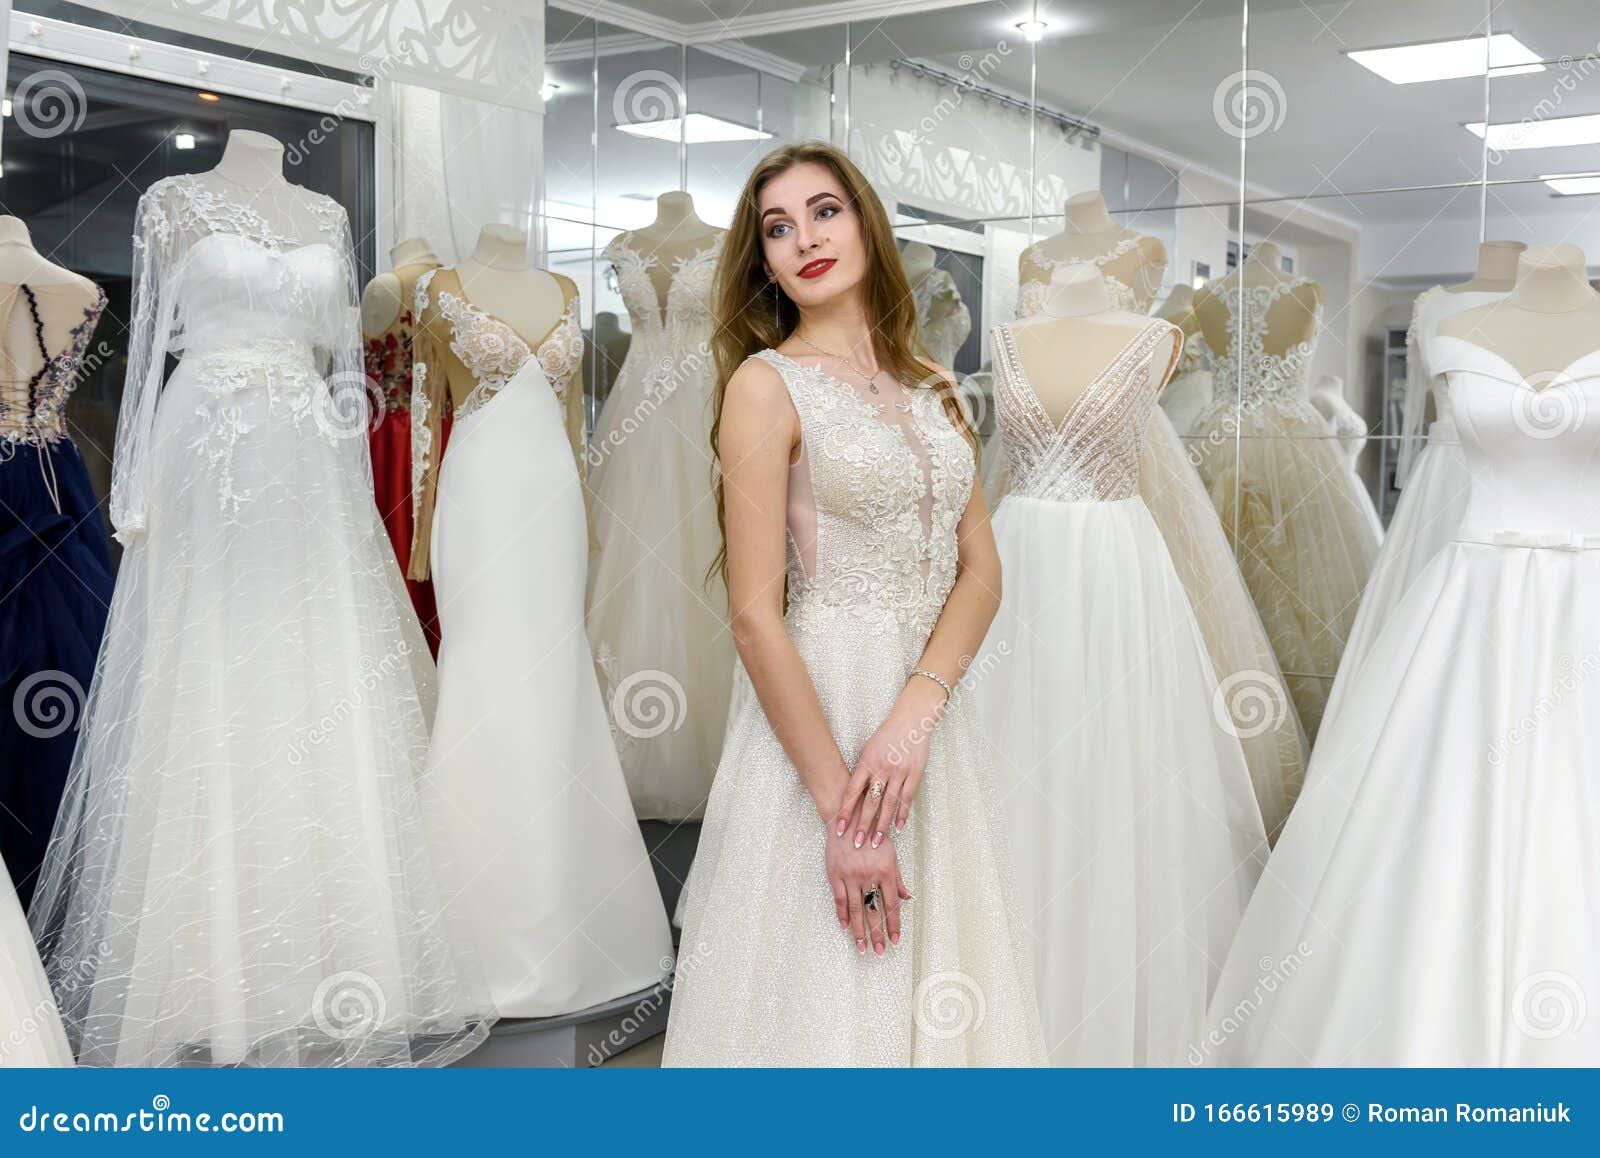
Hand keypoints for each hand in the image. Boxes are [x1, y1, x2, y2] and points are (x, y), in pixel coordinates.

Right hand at [825, 810, 911, 955]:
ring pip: (855, 909)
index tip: (894, 941)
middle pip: (874, 911)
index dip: (893, 924)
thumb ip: (897, 878)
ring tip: (862, 947)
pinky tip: (844, 927)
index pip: (891, 905)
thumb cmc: (873, 834)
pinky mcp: (835, 874)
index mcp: (886, 871)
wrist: (848, 817)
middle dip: (877, 933)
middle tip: (879, 951)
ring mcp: (851, 876)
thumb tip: (907, 897)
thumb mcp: (890, 853)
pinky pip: (839, 899)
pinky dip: (841, 915)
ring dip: (859, 930)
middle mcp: (869, 875)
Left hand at [833, 678, 943, 848]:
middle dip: (863, 825)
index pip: (852, 791)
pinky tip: (899, 827)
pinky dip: (903, 813)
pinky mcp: (914, 773)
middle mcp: (882, 768)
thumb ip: (863, 770)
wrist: (911, 719)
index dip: (845, 810)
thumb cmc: (887, 734)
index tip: (839, 827)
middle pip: (870, 802)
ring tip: (877, 842)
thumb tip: (855, 792)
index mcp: (867, 762)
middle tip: (857, 844)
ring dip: (882, 825)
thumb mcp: (869, 748)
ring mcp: (899, 772)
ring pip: (889, 803)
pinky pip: (908, 797)